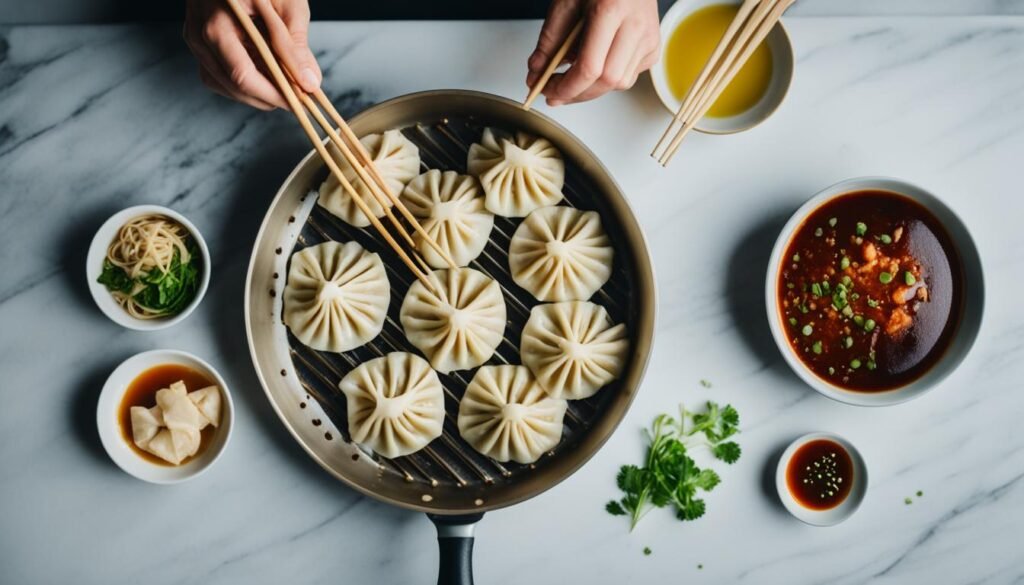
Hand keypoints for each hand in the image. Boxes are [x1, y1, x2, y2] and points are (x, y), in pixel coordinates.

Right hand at [183, 0, 320, 109]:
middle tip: (295, 99)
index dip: (273, 95)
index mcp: (219, 23)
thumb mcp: (286, 4)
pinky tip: (261, 80)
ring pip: (221, 84)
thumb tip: (311, 83)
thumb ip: (296, 46)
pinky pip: (215, 74)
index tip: (298, 102)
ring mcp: (195, 38)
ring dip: (253, 94)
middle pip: (232, 85)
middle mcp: (200, 34)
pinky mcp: (198, 40)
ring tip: (281, 89)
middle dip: (267, 99)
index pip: (243, 75)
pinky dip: (238, 83)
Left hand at [526, 0, 659, 105]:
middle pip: (607, 81)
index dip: (566, 88)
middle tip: (554, 93)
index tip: (548, 92)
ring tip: (572, 77)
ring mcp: (649, 38)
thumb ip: (549, 40)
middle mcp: (636, 25)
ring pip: (620, 84)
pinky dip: (608, 79)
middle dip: (577, 94)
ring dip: (592, 89)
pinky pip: (628, 76)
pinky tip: (597, 64)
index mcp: (612, 9)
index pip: (590, 67)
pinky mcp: (653, 47)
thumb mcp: (566, 3)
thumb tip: (536, 73)